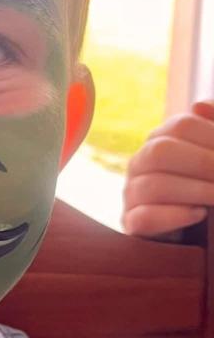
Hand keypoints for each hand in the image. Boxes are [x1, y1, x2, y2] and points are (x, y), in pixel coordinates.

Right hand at [122, 101, 213, 236]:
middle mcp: (141, 162)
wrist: (194, 232)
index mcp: (161, 139)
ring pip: (151, 185)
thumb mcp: (212, 156)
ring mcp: (132, 194)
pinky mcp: (132, 224)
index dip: (212, 136)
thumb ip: (212, 127)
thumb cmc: (207, 186)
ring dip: (194, 191)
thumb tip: (199, 105)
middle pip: (160, 151)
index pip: (181, 125)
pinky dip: (173, 216)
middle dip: (202, 164)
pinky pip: (144, 217)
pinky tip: (198, 215)